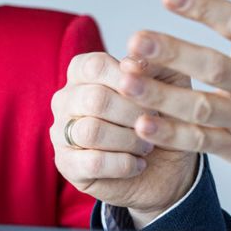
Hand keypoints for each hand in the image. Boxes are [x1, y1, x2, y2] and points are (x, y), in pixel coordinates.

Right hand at [51, 51, 200, 225]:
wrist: (166, 166)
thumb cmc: (162, 118)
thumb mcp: (169, 85)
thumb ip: (152, 67)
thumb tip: (131, 63)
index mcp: (84, 71)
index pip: (96, 66)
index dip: (128, 80)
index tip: (153, 93)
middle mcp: (66, 98)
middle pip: (95, 99)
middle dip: (134, 114)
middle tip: (154, 123)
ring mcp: (61, 132)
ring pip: (91, 131)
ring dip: (129, 140)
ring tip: (147, 146)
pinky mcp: (67, 165)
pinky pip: (93, 162)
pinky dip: (123, 164)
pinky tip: (138, 164)